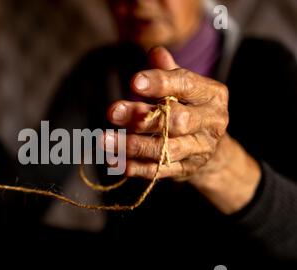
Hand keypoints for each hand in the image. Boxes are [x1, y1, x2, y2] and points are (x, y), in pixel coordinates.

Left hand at [106, 47, 260, 213]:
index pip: (186, 85)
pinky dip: (134, 167)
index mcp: (212, 95)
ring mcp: (201, 150)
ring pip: (166, 150)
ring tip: (104, 140)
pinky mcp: (187, 170)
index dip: (160, 83)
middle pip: (176, 120)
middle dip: (142, 116)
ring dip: (133, 145)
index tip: (133, 83)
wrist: (211, 149)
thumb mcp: (184, 87)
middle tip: (111, 112)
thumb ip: (169, 72)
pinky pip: (158, 171)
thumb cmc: (190, 108)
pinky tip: (113, 160)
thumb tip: (155, 52)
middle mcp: (212, 123)